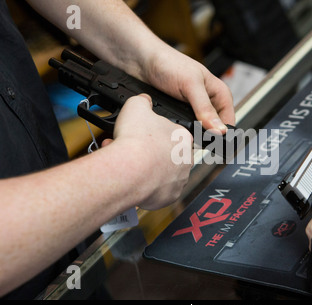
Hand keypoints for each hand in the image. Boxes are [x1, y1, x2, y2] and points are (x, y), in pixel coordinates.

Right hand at [104, 94, 192, 209]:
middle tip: (128, 150)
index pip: (170, 134)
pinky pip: (157, 192)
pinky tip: (130, 179)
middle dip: (147, 152)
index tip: (138, 136)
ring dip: (144, 169)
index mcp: (183, 137)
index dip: (151, 135)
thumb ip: (143, 102)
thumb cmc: (136, 139)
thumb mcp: (136, 105)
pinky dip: (144, 187)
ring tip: (125, 164)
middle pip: (165, 155)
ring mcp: (179, 179)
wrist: (130, 169)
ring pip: (160, 173)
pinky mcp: (170, 196)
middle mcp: (185, 159)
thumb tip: (145, 100)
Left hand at [142, 44, 234, 134]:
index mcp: (220, 94)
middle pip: (214, 129)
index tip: (212, 143)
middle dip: (205, 137)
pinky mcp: (181, 112)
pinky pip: (185, 128)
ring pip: (199, 131)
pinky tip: (174, 131)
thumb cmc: (168, 63)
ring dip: (191, 135)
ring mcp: (195, 108)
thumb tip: (220, 129)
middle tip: (193, 140)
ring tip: (182, 136)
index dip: (222, 135)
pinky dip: (180, 131)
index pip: (229, 122)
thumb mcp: (190, 85)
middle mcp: (209, 102)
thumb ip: (205, 108)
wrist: (143, 60)